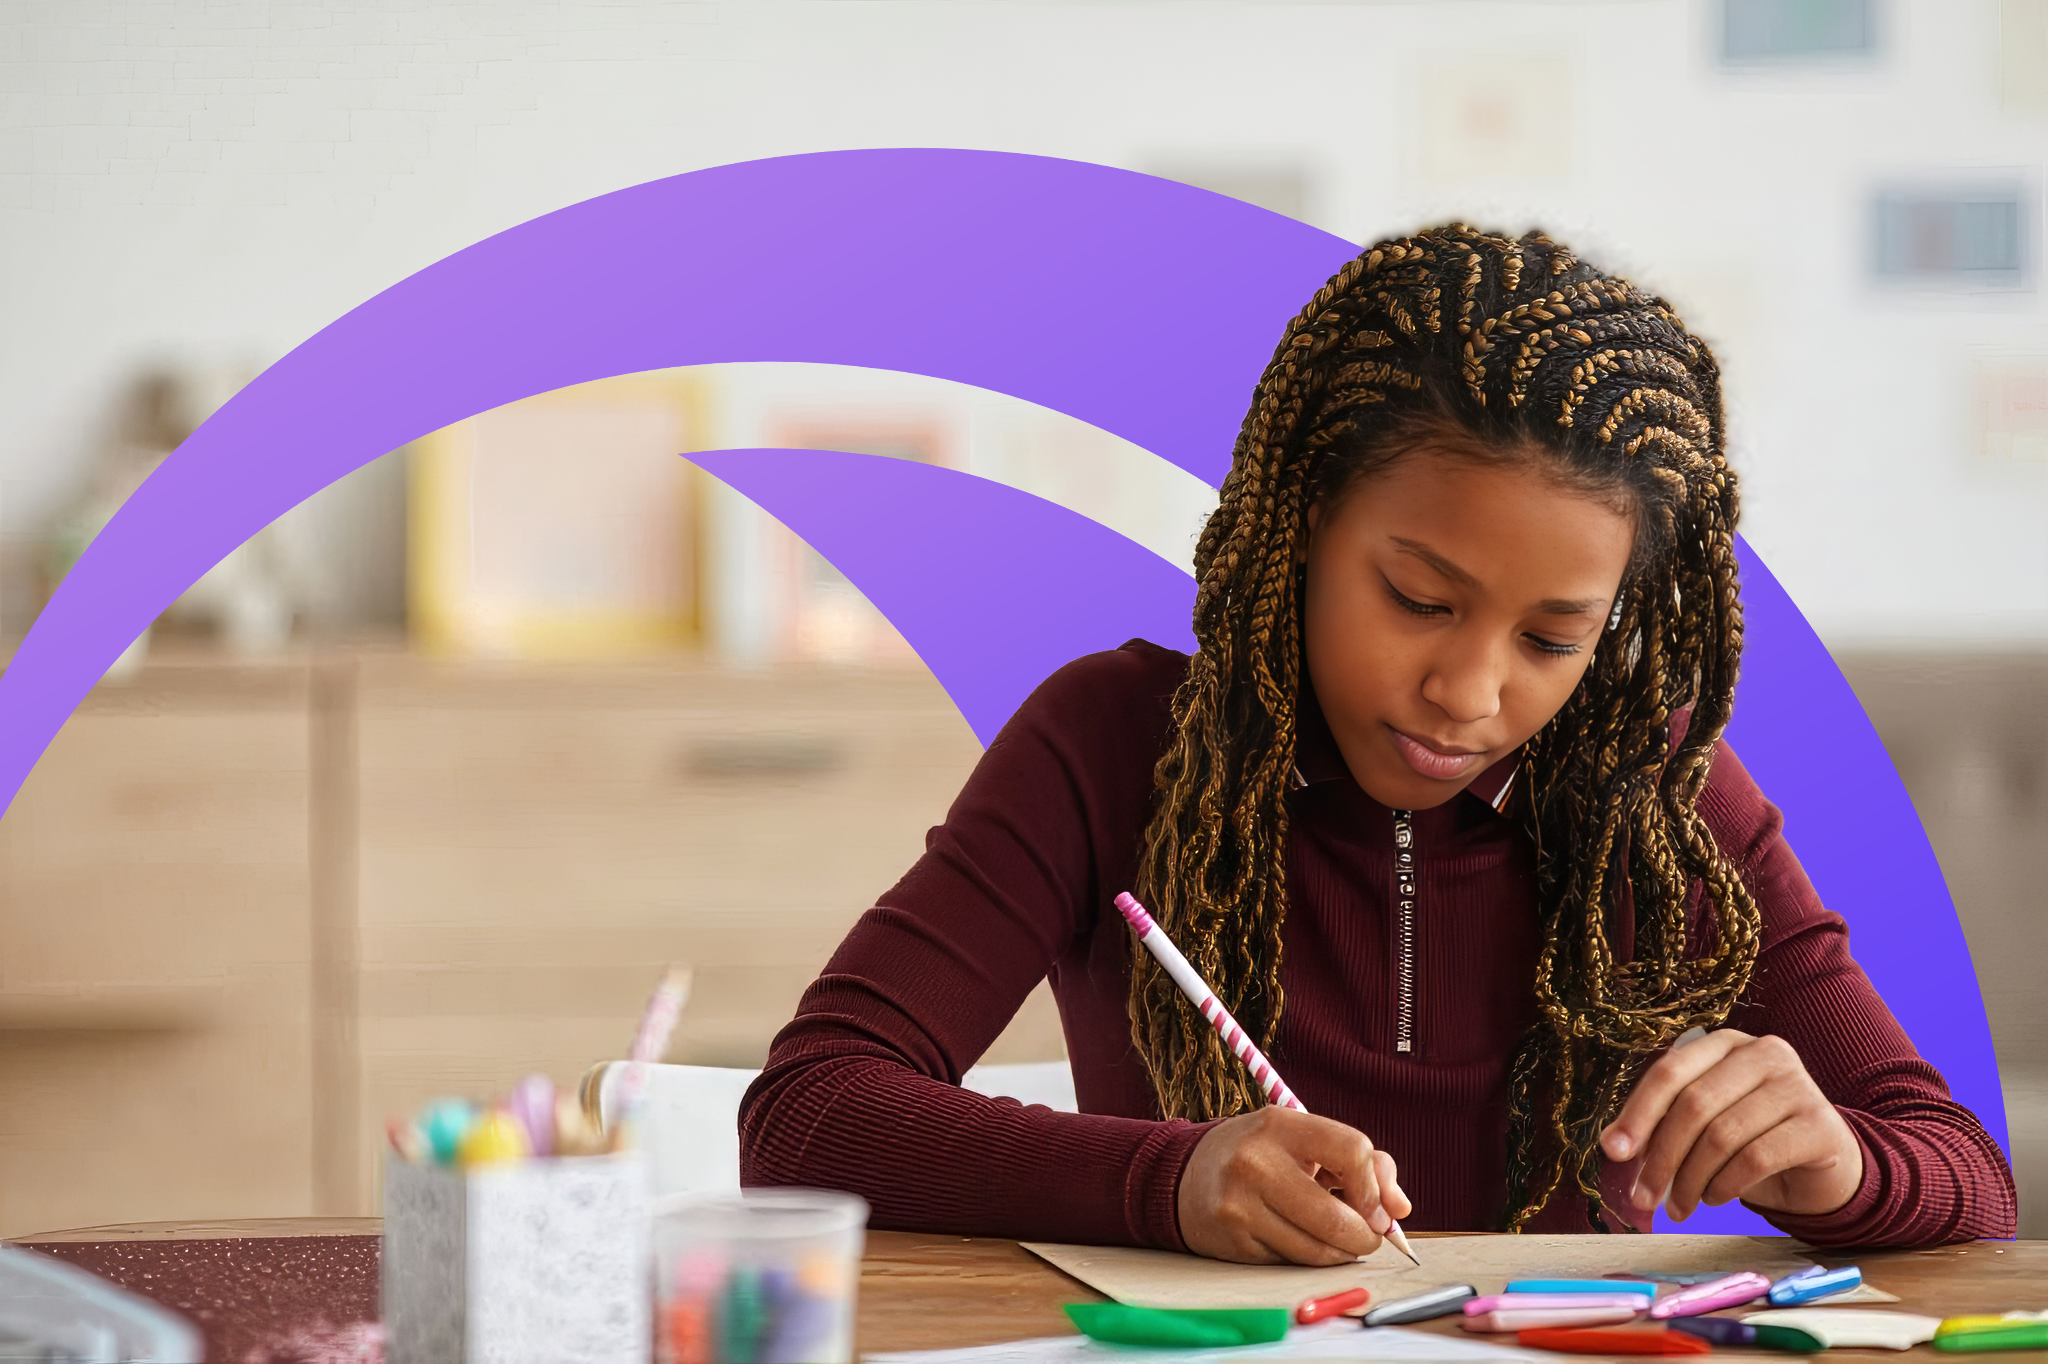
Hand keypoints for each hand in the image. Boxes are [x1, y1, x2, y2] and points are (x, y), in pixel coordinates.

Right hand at [1177, 1106, 1411, 1264]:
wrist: (1186, 1177)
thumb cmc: (1263, 1157)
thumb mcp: (1305, 1142)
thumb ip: (1364, 1163)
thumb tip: (1400, 1209)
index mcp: (1280, 1125)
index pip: (1352, 1150)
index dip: (1376, 1187)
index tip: (1378, 1206)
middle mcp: (1256, 1162)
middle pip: (1336, 1216)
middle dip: (1366, 1237)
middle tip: (1368, 1237)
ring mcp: (1240, 1204)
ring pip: (1317, 1249)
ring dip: (1341, 1253)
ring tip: (1337, 1241)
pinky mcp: (1233, 1240)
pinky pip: (1292, 1262)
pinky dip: (1308, 1259)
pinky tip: (1299, 1240)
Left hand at [1599, 1029, 1863, 1220]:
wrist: (1826, 1164)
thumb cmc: (1754, 1138)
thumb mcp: (1707, 1121)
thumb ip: (1665, 1123)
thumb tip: (1613, 1146)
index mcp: (1725, 1044)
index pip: (1670, 1072)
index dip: (1637, 1113)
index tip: (1613, 1152)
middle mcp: (1763, 1053)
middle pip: (1693, 1105)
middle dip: (1661, 1157)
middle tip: (1643, 1196)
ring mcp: (1797, 1085)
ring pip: (1722, 1135)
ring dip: (1690, 1179)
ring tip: (1679, 1205)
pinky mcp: (1820, 1124)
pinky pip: (1755, 1158)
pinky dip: (1725, 1185)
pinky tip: (1714, 1198)